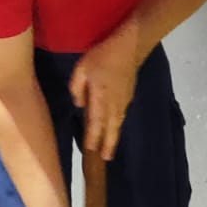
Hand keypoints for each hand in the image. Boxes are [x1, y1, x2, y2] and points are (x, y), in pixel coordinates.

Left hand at [69, 23, 140, 161]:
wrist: (129, 47)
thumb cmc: (102, 55)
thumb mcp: (82, 68)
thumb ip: (77, 88)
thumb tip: (80, 105)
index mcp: (101, 97)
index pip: (96, 122)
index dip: (94, 137)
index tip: (91, 150)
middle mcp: (114, 104)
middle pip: (111, 129)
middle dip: (108, 144)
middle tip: (106, 159)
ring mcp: (123, 101)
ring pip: (118, 124)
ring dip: (114, 138)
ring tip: (111, 150)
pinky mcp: (128, 97)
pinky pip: (121, 116)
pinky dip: (117, 126)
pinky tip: (114, 129)